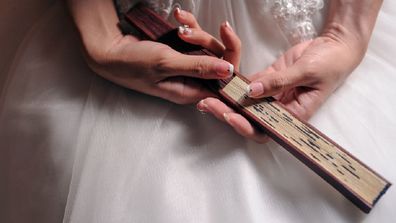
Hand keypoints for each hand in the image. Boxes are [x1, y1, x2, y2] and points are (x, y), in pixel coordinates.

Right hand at [79, 7, 239, 103]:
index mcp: (191, 91)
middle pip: (218, 60)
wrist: (110, 49)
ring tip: (178, 24)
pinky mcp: (180, 52)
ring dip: (195, 31)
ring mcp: (186, 65)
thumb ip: (198, 67)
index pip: (223, 81)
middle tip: (186, 33)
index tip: (227, 36)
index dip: (230, 60)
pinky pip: (194, 38)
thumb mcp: (166, 64)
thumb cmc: (133, 63)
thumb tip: (229, 71)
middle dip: (206, 40)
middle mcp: (192, 80)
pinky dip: (189, 25)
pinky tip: (177, 17)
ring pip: (206, 46)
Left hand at [198, 33, 365, 142]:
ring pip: (245, 104)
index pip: (266, 129)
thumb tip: (252, 92)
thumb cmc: (330, 63)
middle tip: (207, 105)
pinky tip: (220, 82)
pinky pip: (248, 86)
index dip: (246, 127)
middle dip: (227, 114)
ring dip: (227, 101)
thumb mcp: (306, 72)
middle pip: (250, 120)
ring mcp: (272, 96)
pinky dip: (234, 85)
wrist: (334, 46)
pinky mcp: (267, 81)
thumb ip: (279, 82)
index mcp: (293, 115)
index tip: (230, 117)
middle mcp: (280, 109)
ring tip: (207, 95)